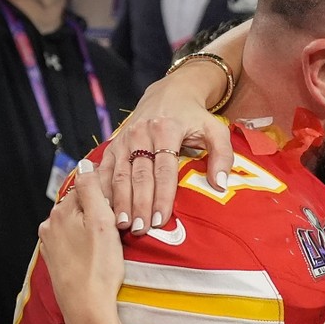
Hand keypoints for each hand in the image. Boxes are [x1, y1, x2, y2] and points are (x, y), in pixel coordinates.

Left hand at [39, 159, 125, 323]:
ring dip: (94, 224)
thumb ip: (93, 190)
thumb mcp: (102, 222)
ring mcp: (51, 243)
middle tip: (124, 219)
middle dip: (100, 207)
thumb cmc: (99, 267)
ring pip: (78, 222)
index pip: (88, 186)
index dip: (110, 190)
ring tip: (114, 236)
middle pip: (81, 204)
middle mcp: (51, 224)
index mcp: (61, 211)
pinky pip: (75, 239)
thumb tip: (85, 163)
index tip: (127, 197)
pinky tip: (100, 250)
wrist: (87, 308)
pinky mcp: (56, 260)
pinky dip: (87, 240)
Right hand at [100, 21, 250, 234]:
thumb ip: (222, 156)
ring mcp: (124, 139)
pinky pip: (105, 169)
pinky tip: (102, 209)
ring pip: (119, 174)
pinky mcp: (114, 143)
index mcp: (167, 130)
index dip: (161, 196)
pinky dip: (102, 190)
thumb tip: (220, 185)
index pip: (164, 170)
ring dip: (119, 201)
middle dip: (139, 205)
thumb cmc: (195, 117)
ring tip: (122, 225)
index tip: (160, 220)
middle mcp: (141, 133)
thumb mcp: (215, 130)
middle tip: (140, 230)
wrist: (170, 93)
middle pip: (139, 175)